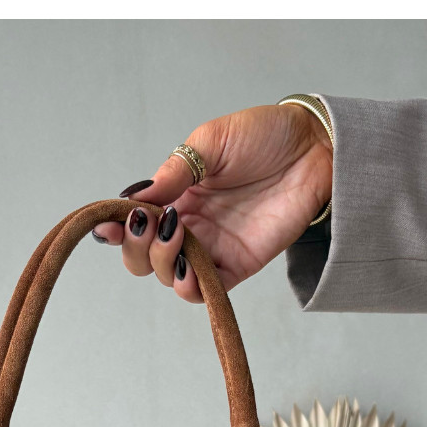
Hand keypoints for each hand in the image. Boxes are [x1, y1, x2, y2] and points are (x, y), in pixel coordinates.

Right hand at [92, 104, 332, 302]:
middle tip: (149, 222)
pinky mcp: (239, 264)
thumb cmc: (264, 135)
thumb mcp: (210, 142)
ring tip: (174, 235)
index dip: (117, 228)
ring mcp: (213, 247)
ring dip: (161, 262)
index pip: (136, 223)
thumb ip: (175, 172)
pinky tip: (187, 270)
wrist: (313, 147)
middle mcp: (189, 226)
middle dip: (136, 247)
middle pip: (144, 257)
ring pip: (169, 275)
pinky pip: (207, 290)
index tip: (112, 224)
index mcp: (176, 195)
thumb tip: (134, 197)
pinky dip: (189, 287)